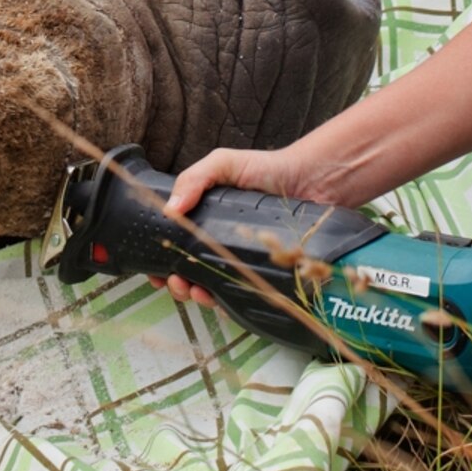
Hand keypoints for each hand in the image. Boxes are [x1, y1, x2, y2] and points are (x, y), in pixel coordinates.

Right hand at [153, 144, 352, 307]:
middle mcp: (222, 244)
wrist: (314, 181)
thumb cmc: (269, 169)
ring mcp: (244, 262)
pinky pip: (244, 298)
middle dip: (178, 285)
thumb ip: (195, 179)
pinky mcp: (266, 276)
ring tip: (199, 292)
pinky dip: (229, 305)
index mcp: (206, 221)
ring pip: (214, 289)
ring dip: (199, 297)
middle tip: (178, 283)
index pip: (177, 247)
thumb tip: (169, 210)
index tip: (157, 273)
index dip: (163, 263)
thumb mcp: (225, 164)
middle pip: (191, 274)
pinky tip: (225, 303)